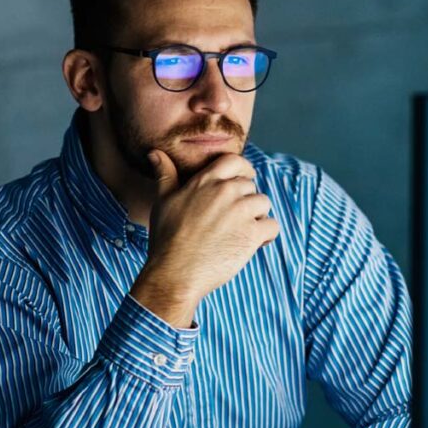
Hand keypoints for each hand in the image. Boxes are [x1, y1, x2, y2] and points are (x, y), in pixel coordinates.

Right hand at [132, 150, 279, 326]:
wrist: (174, 273)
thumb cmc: (166, 239)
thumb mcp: (162, 201)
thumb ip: (165, 174)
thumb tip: (155, 153)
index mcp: (206, 181)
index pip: (235, 161)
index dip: (243, 170)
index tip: (243, 181)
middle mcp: (226, 192)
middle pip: (250, 186)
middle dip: (245, 201)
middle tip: (232, 221)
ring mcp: (241, 212)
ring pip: (263, 204)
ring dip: (256, 217)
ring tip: (240, 232)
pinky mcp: (252, 234)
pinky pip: (272, 226)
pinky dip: (266, 235)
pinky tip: (254, 244)